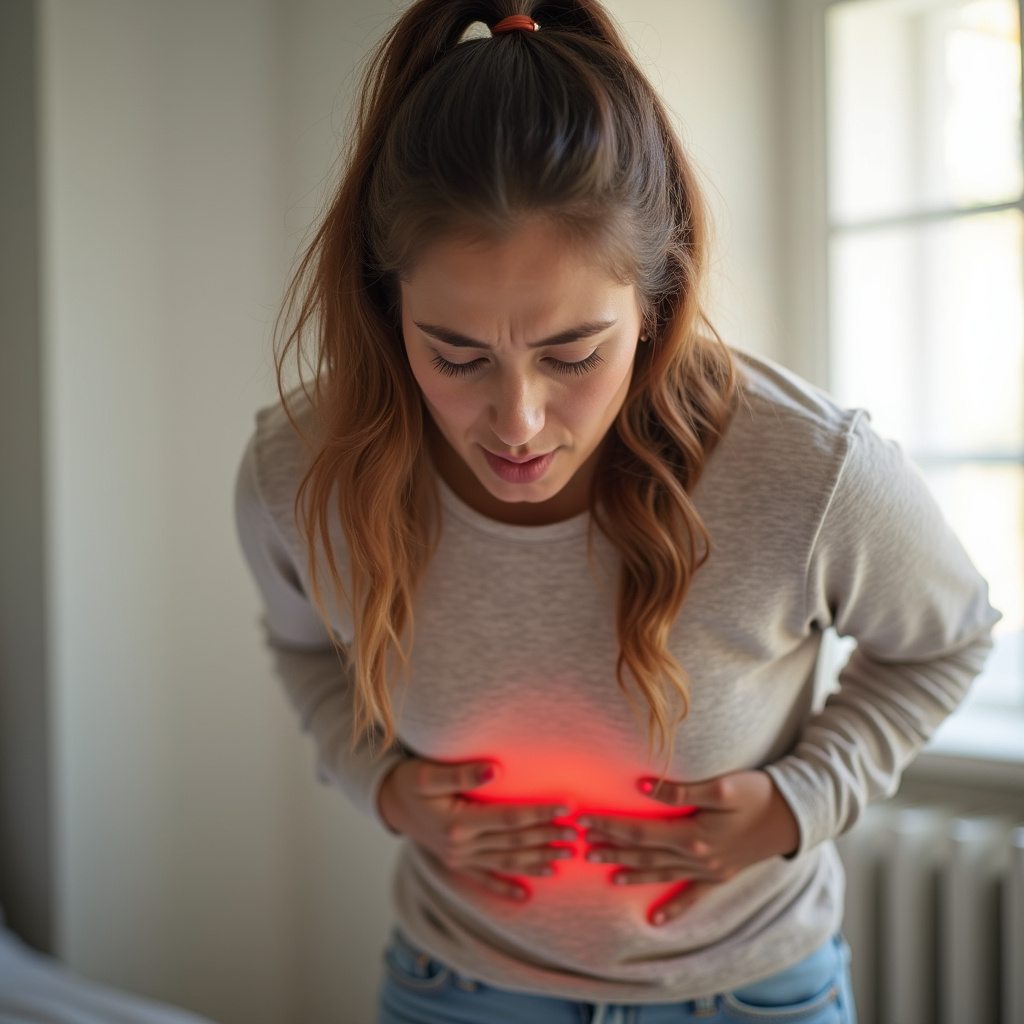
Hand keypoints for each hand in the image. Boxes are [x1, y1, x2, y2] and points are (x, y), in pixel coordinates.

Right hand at [377, 757, 575, 900]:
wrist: (387, 801)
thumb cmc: (409, 780)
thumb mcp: (428, 772)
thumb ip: (463, 772)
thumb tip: (496, 769)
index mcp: (457, 823)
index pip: (510, 818)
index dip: (540, 812)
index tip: (568, 805)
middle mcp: (460, 847)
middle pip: (514, 843)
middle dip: (548, 837)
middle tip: (580, 834)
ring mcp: (459, 859)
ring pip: (506, 862)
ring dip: (538, 860)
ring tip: (568, 858)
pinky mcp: (457, 864)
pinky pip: (485, 879)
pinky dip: (506, 887)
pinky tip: (526, 896)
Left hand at [579, 770, 799, 925]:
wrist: (796, 815)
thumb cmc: (759, 793)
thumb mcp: (722, 785)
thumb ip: (680, 789)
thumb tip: (641, 786)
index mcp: (693, 834)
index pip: (640, 831)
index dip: (611, 826)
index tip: (585, 820)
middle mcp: (698, 857)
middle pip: (645, 853)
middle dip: (612, 849)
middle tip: (581, 846)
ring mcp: (710, 869)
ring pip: (662, 873)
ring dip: (632, 872)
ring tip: (605, 873)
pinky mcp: (721, 874)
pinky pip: (693, 896)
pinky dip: (675, 908)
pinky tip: (656, 921)